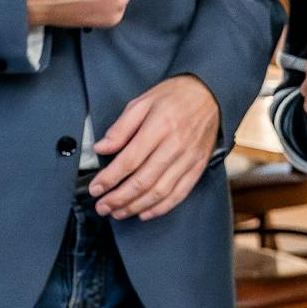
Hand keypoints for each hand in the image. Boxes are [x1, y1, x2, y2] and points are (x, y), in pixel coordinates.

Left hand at [88, 75, 219, 220]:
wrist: (210, 94)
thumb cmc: (175, 96)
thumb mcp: (143, 101)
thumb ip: (121, 127)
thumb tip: (101, 147)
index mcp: (160, 125)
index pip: (130, 160)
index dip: (110, 178)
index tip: (96, 188)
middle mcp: (175, 145)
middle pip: (143, 181)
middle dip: (118, 198)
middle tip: (102, 206)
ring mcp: (188, 158)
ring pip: (159, 192)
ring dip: (135, 207)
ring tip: (118, 212)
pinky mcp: (198, 167)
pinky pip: (179, 194)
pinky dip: (160, 208)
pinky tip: (144, 212)